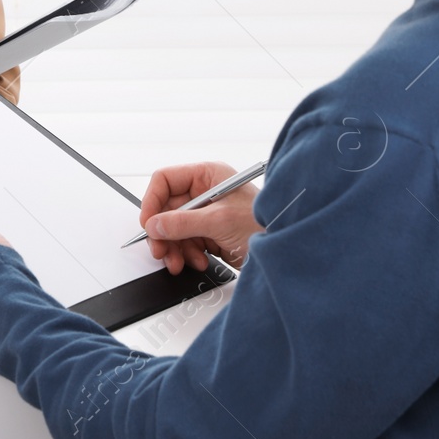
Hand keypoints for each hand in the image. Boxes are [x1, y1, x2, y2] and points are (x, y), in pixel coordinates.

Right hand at [138, 162, 262, 273]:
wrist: (289, 253)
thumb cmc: (267, 225)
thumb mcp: (220, 221)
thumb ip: (182, 223)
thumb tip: (154, 225)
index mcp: (208, 176)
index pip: (166, 181)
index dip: (152, 201)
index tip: (148, 224)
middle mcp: (205, 192)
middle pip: (166, 209)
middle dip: (163, 232)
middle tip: (160, 250)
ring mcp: (208, 215)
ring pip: (173, 229)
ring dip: (174, 248)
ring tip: (179, 262)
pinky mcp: (211, 235)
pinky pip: (186, 243)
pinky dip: (187, 255)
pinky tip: (198, 261)